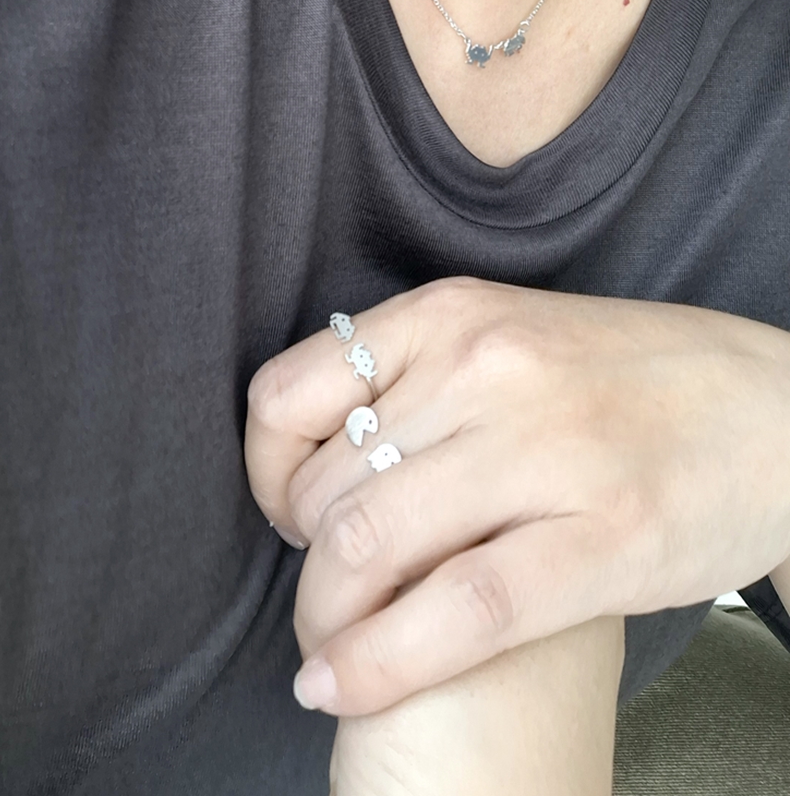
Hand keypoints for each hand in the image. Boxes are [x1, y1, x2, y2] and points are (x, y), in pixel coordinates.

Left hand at [244, 277, 789, 715]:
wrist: (774, 409)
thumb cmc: (625, 381)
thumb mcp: (508, 338)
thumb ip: (418, 380)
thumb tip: (320, 454)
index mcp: (452, 313)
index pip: (289, 393)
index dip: (263, 470)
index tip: (285, 510)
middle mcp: (486, 368)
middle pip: (324, 488)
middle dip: (303, 564)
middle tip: (330, 594)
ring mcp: (546, 451)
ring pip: (369, 547)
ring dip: (326, 620)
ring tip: (332, 647)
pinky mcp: (602, 540)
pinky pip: (455, 612)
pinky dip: (377, 663)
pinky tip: (339, 688)